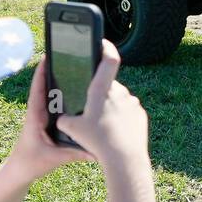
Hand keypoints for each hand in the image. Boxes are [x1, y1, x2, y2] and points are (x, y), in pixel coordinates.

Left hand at [6, 57, 93, 181]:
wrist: (21, 172)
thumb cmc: (31, 163)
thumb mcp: (54, 158)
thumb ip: (74, 154)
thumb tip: (96, 151)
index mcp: (35, 116)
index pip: (38, 89)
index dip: (41, 72)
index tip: (47, 56)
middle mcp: (38, 113)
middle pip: (46, 87)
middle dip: (55, 71)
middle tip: (68, 56)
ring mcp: (43, 117)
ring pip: (52, 95)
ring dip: (61, 82)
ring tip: (76, 69)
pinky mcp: (48, 123)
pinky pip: (57, 105)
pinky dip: (65, 96)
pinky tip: (78, 93)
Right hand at [54, 40, 150, 166]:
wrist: (125, 159)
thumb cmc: (97, 141)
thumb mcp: (73, 130)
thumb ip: (64, 119)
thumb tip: (61, 118)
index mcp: (102, 90)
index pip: (109, 60)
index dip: (106, 47)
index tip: (102, 42)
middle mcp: (120, 92)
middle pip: (109, 86)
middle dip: (100, 94)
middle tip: (91, 110)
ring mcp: (133, 103)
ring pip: (119, 100)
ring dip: (111, 107)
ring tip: (102, 126)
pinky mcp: (140, 115)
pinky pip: (128, 112)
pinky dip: (121, 118)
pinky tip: (114, 132)